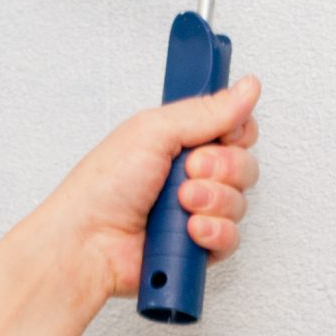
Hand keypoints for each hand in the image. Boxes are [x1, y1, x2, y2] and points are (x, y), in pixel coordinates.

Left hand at [43, 75, 262, 301]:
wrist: (88, 242)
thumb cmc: (103, 187)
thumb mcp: (154, 130)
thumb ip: (207, 111)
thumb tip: (247, 88)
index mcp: (180, 142)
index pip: (236, 130)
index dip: (235, 133)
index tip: (220, 136)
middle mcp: (191, 175)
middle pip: (244, 166)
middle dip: (222, 168)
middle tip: (189, 170)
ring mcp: (196, 212)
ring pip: (239, 203)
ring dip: (213, 201)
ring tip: (181, 203)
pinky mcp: (198, 247)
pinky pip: (231, 238)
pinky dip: (213, 233)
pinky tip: (189, 231)